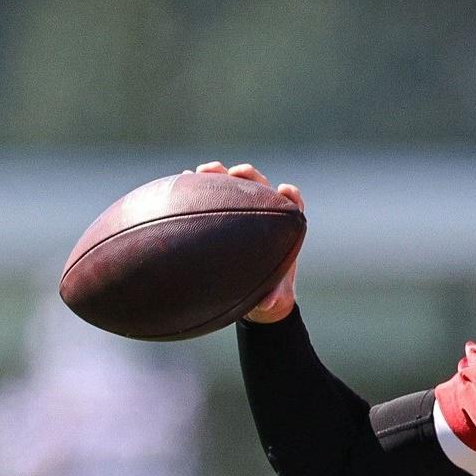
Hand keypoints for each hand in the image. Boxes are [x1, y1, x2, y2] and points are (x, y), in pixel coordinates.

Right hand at [185, 161, 304, 322]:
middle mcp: (263, 213)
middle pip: (260, 186)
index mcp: (282, 229)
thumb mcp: (272, 298)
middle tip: (237, 173)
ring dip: (220, 174)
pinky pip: (209, 195)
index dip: (291, 196)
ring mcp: (240, 209)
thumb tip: (271, 304)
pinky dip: (198, 186)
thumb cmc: (266, 291)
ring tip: (204, 170)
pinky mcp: (220, 211)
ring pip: (232, 185)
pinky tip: (183, 179)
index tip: (285, 190)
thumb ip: (275, 300)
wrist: (248, 293)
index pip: (293, 204)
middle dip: (249, 176)